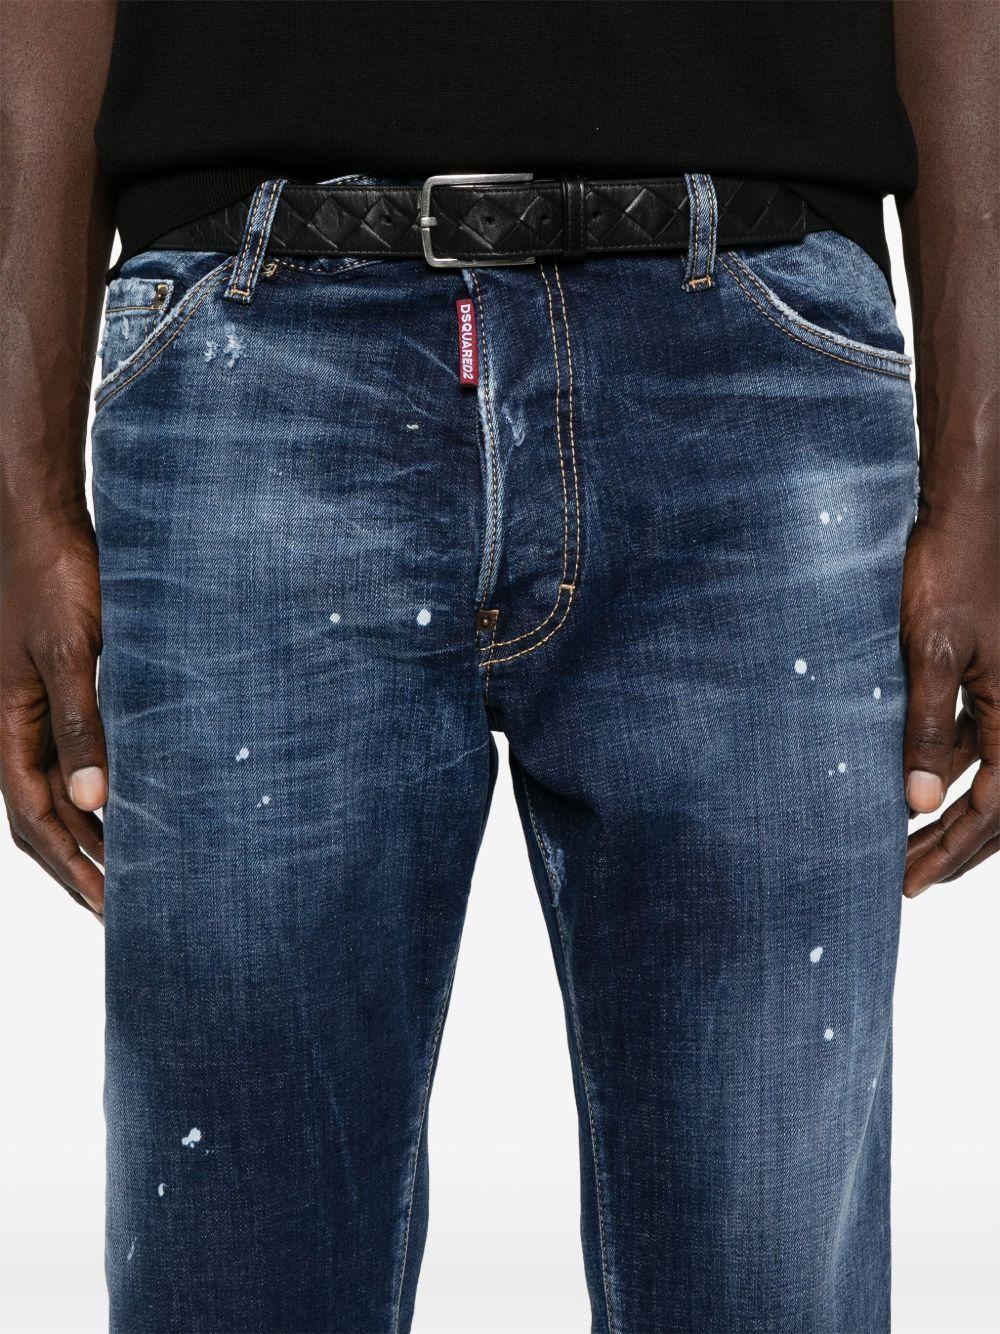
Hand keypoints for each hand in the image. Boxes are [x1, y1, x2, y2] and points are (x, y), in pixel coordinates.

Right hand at [1, 516, 105, 914]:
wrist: (45, 522)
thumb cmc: (53, 578)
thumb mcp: (70, 653)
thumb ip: (81, 723)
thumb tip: (93, 801)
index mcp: (9, 726)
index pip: (35, 817)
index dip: (69, 865)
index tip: (105, 903)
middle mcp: (18, 726)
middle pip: (42, 816)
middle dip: (77, 865)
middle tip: (121, 905)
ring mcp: (37, 710)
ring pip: (57, 791)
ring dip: (89, 834)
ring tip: (128, 870)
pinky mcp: (62, 690)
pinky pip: (74, 757)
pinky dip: (99, 791)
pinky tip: (130, 803)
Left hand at [901, 514, 998, 896]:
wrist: (973, 509)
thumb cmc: (953, 570)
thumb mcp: (931, 652)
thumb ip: (925, 728)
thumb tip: (917, 800)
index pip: (993, 808)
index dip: (951, 850)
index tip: (910, 881)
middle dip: (955, 847)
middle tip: (909, 880)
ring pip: (990, 777)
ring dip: (952, 814)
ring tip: (907, 847)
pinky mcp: (994, 680)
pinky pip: (978, 743)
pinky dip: (950, 772)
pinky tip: (913, 788)